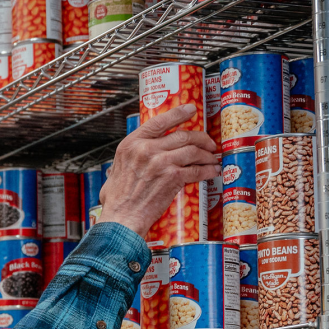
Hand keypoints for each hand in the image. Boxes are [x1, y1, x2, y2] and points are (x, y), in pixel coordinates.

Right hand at [95, 104, 222, 237]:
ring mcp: (161, 162)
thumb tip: (135, 159)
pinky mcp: (173, 178)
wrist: (122, 219)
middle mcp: (147, 149)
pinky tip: (212, 172)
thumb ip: (130, 160)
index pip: (159, 121)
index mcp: (132, 144)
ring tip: (212, 159)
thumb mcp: (116, 170)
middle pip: (182, 135)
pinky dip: (207, 170)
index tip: (191, 110)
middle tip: (208, 143)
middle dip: (200, 138)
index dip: (178, 114)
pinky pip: (196, 170)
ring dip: (206, 155)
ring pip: (193, 150)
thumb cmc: (117, 200)